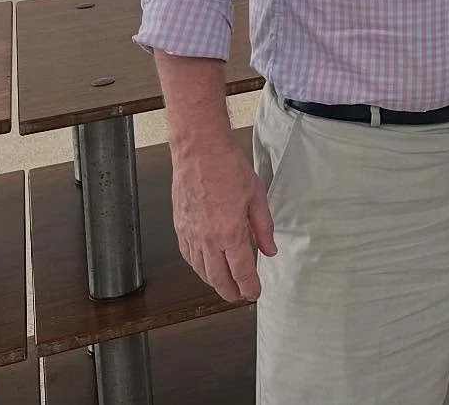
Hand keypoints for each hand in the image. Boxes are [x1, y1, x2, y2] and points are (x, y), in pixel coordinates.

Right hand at [171, 137, 275, 301]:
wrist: (199, 151)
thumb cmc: (229, 167)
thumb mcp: (257, 195)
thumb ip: (263, 227)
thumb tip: (269, 250)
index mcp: (231, 232)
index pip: (242, 271)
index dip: (249, 286)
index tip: (254, 293)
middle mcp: (208, 239)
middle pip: (219, 278)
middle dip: (230, 291)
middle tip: (240, 296)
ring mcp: (191, 235)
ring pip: (201, 270)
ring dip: (213, 282)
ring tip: (224, 285)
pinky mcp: (179, 228)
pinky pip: (188, 256)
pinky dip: (198, 267)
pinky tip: (204, 267)